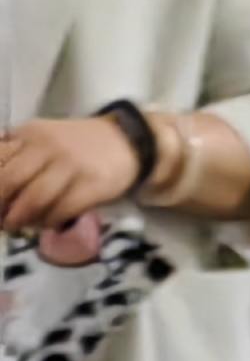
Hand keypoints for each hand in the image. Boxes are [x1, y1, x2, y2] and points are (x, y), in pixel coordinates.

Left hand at [0, 115, 140, 235]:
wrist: (126, 142)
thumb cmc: (78, 146)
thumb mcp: (43, 139)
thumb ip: (19, 154)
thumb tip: (0, 186)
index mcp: (29, 134)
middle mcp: (46, 147)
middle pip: (12, 180)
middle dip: (1, 204)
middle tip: (0, 219)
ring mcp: (71, 166)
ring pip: (36, 197)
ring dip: (22, 217)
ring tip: (18, 226)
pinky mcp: (92, 185)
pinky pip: (63, 208)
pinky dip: (50, 220)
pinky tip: (47, 224)